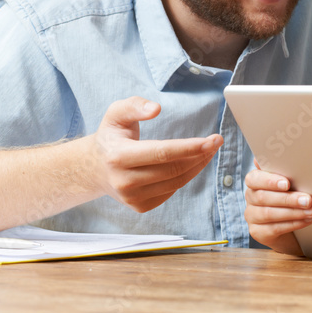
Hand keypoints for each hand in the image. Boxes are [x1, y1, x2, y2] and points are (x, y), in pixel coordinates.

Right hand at [90, 97, 222, 212]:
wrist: (95, 168)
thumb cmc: (111, 136)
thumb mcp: (116, 114)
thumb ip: (134, 106)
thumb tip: (156, 108)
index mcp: (118, 156)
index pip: (162, 153)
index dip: (190, 147)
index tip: (212, 140)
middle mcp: (124, 181)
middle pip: (173, 169)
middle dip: (200, 155)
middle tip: (216, 141)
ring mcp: (132, 198)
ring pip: (177, 182)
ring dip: (198, 166)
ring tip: (209, 150)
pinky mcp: (140, 206)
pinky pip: (172, 190)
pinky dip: (185, 176)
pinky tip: (191, 163)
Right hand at [244, 167, 311, 255]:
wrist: (292, 227)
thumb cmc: (291, 196)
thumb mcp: (290, 183)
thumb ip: (286, 170)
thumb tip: (284, 151)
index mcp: (254, 181)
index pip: (254, 179)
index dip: (269, 181)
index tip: (287, 183)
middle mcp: (250, 197)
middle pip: (264, 197)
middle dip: (288, 199)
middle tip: (308, 200)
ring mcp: (251, 216)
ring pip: (269, 214)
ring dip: (294, 212)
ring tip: (311, 211)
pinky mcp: (257, 232)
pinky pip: (274, 228)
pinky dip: (293, 224)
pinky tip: (307, 220)